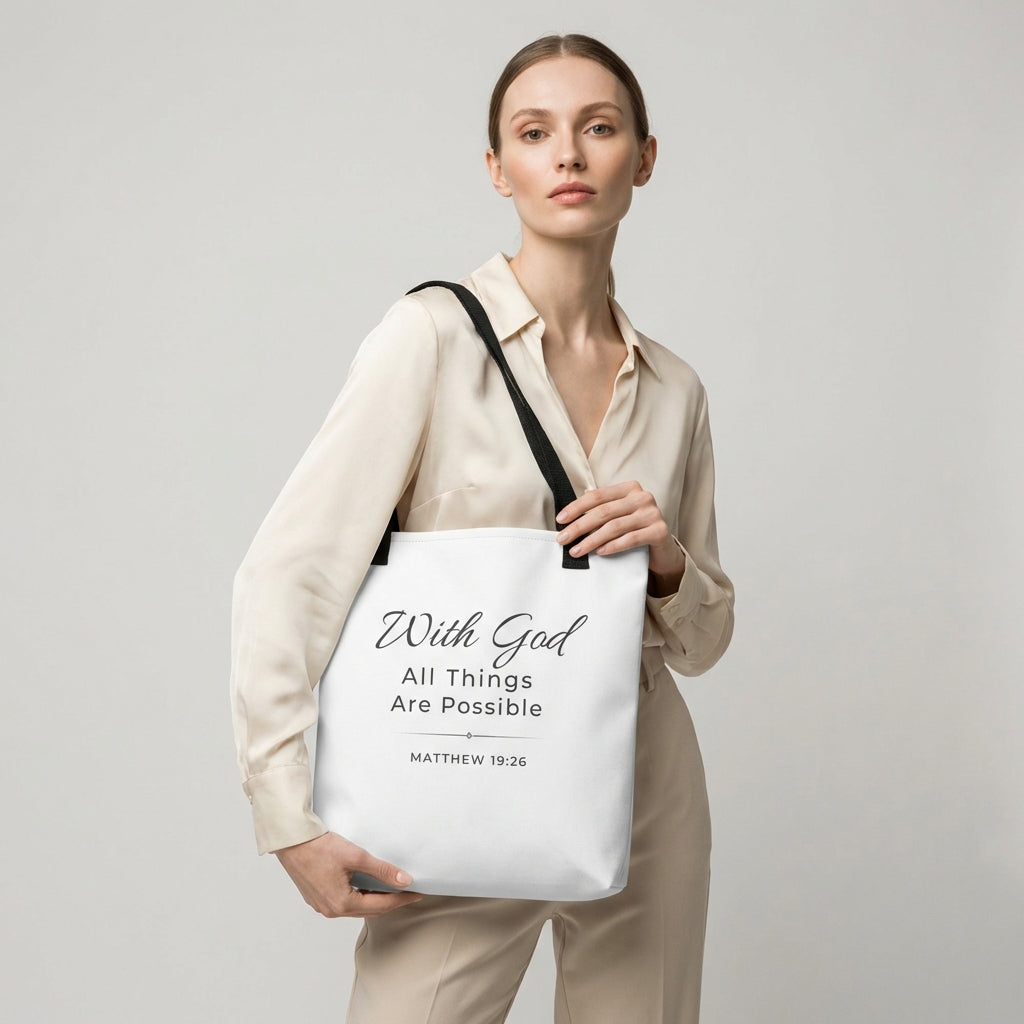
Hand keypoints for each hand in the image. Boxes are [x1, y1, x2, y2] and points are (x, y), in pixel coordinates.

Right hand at [275, 832, 422, 917]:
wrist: (292, 841)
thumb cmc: (320, 847)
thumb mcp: (356, 856)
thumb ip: (382, 870)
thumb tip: (404, 880)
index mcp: (342, 904)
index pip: (381, 906)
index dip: (401, 899)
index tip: (417, 894)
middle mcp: (331, 910)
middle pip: (368, 910)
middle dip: (390, 902)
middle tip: (408, 892)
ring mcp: (321, 905)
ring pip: (356, 907)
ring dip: (373, 900)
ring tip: (390, 890)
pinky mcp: (316, 898)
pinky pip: (343, 902)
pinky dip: (358, 897)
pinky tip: (366, 887)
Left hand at [555, 480, 684, 595]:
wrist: (663, 549)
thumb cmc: (635, 530)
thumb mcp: (618, 515)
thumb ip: (600, 511)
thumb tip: (568, 519)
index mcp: (629, 488)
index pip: (597, 496)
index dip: (576, 507)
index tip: (560, 520)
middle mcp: (642, 497)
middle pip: (603, 512)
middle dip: (579, 526)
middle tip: (563, 539)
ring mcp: (652, 513)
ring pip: (614, 527)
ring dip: (592, 540)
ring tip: (577, 550)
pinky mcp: (660, 531)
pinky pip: (631, 539)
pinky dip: (613, 546)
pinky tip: (600, 552)